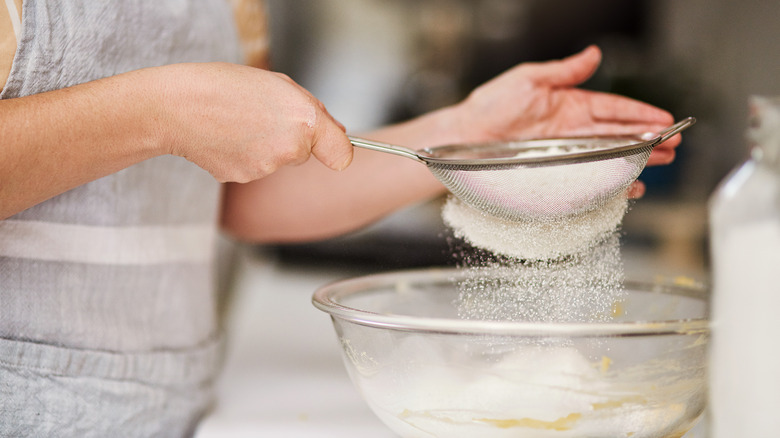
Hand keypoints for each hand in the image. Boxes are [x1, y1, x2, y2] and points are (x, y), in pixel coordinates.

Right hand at [155, 63, 352, 182]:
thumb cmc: (225, 86)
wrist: (176, 107)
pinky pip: (253, 168)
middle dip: (290, 137)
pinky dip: (244, 156)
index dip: (336, 149)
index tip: (331, 148)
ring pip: (277, 161)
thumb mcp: (279, 84)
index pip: (342, 154)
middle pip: (303, 153)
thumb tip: (335, 133)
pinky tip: (227, 137)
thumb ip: (312, 110)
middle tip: (261, 114)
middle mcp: (290, 149)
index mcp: (305, 121)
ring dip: (265, 146)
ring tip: (238, 121)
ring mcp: (266, 168)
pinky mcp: (243, 179)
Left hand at [453, 45, 679, 167]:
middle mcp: (573, 130)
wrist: (466, 137)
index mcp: (570, 104)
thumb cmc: (491, 106)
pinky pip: (589, 179)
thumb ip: (564, 71)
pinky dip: (610, 184)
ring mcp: (566, 152)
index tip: (665, 119)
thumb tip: (593, 54)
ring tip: (661, 162)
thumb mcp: (528, 79)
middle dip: (648, 138)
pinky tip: (629, 186)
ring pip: (610, 157)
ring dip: (637, 160)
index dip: (640, 114)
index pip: (613, 108)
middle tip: (674, 144)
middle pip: (619, 134)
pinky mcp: (556, 172)